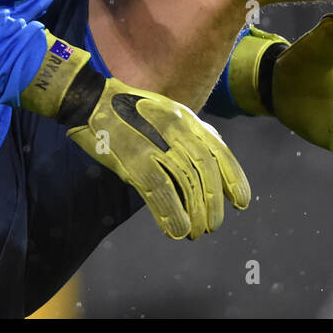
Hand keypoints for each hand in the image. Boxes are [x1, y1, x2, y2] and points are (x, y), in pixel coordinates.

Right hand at [22, 32, 251, 239]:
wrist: (91, 99)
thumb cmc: (127, 109)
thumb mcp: (166, 111)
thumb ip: (188, 132)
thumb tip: (211, 157)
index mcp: (185, 118)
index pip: (218, 150)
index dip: (234, 178)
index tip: (241, 202)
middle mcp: (175, 130)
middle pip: (205, 171)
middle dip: (213, 202)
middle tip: (214, 224)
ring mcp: (154, 144)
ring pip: (186, 183)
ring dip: (195, 213)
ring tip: (196, 232)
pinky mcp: (133, 160)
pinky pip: (159, 191)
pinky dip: (171, 214)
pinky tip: (176, 230)